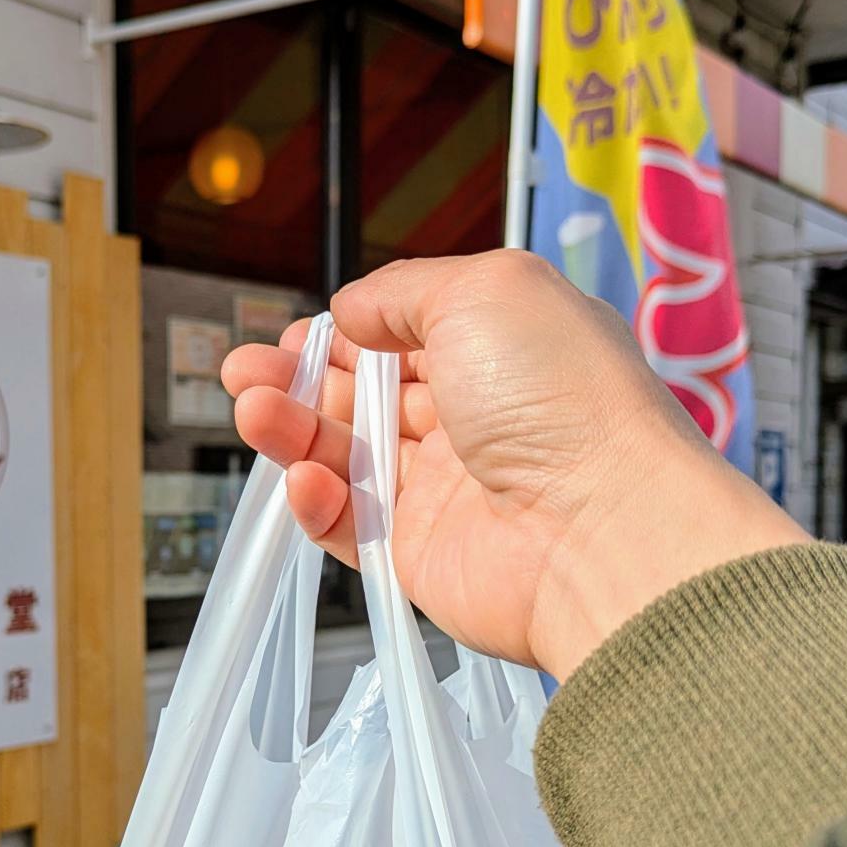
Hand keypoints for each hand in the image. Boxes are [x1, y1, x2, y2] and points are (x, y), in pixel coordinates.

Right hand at [222, 252, 808, 678]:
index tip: (297, 333)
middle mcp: (475, 420)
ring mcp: (446, 491)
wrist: (601, 529)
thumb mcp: (483, 291)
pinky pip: (349, 526)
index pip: (404, 339)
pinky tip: (305, 478)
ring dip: (291, 431)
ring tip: (251, 410)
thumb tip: (351, 310)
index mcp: (501, 352)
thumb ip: (404, 292)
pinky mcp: (420, 555)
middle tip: (244, 371)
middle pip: (364, 397)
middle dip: (298, 380)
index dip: (345, 335)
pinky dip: (316, 503)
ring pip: (345, 457)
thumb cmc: (561, 397)